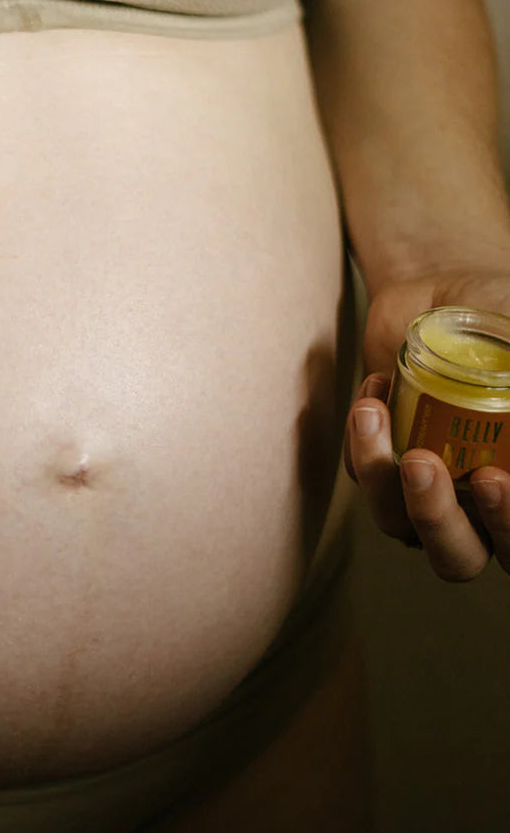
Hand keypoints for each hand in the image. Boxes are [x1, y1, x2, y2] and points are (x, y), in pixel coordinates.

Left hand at [345, 267, 509, 579]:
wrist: (446, 296)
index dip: (508, 527)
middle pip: (456, 559)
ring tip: (374, 412)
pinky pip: (360, 474)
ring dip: (378, 475)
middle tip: (421, 464)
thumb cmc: (503, 318)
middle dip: (435, 519)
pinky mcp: (379, 464)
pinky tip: (376, 387)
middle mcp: (478, 508)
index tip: (493, 478)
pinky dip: (361, 437)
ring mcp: (424, 490)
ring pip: (394, 524)